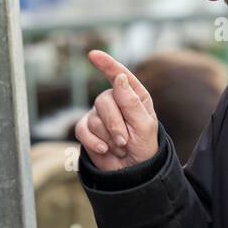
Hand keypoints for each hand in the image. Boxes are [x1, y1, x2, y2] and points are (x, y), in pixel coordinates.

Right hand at [74, 49, 159, 170]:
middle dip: (115, 124)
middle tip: (125, 141)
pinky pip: (82, 130)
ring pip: (94, 118)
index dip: (106, 64)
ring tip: (120, 147)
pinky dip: (93, 142)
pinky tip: (104, 150)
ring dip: (108, 136)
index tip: (93, 55)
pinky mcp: (86, 129)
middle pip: (104, 101)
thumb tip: (119, 77)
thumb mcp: (144, 125)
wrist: (132, 172)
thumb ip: (131, 102)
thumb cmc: (144, 147)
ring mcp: (99, 114)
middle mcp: (114, 101)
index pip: (119, 75)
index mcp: (133, 96)